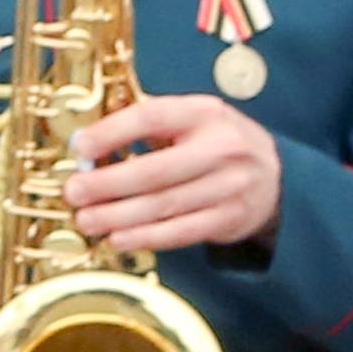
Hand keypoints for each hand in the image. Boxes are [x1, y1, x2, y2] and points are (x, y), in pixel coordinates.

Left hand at [70, 93, 280, 254]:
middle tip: (75, 192)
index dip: (113, 132)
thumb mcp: (196, 119)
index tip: (81, 147)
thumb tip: (90, 145)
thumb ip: (152, 127)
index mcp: (205, 113)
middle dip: (108, 184)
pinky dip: (146, 237)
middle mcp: (220, 148)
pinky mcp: (228, 219)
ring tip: (87, 220)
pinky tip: (118, 238)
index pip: (154, 117)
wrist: (277, 178)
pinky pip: (180, 232)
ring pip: (164, 206)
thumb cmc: (221, 144)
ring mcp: (227, 187)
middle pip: (155, 171)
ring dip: (119, 216)